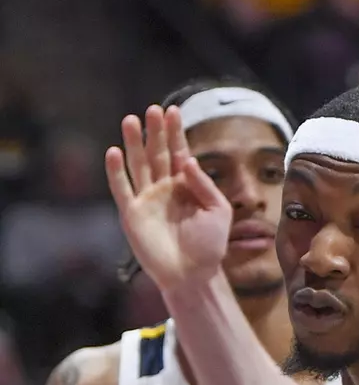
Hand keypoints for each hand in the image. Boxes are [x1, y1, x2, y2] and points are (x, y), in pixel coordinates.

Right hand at [104, 105, 231, 293]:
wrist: (194, 275)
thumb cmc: (210, 246)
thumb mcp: (219, 211)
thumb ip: (205, 184)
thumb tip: (187, 159)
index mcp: (185, 186)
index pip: (178, 153)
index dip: (174, 133)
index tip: (172, 110)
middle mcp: (164, 189)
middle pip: (156, 154)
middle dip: (154, 132)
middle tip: (151, 109)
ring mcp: (147, 199)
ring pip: (138, 165)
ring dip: (133, 143)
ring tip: (130, 120)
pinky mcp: (132, 213)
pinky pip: (122, 188)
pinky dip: (116, 171)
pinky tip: (113, 151)